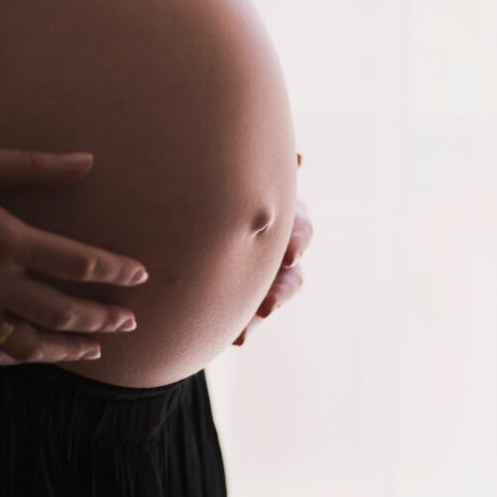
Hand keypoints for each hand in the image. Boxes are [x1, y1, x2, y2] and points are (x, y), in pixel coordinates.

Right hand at [0, 143, 147, 366]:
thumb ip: (37, 166)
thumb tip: (88, 160)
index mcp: (4, 238)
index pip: (78, 264)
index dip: (116, 272)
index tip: (140, 275)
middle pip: (63, 311)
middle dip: (104, 318)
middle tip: (131, 321)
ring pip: (30, 343)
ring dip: (68, 347)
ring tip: (96, 348)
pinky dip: (17, 358)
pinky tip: (35, 355)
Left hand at [233, 152, 310, 345]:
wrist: (197, 199)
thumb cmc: (222, 178)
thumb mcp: (237, 169)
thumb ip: (259, 169)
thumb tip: (299, 159)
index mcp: (281, 212)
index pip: (299, 227)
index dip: (297, 240)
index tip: (290, 254)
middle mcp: (280, 246)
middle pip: (292, 272)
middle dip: (280, 291)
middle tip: (267, 305)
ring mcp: (266, 274)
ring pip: (272, 299)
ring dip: (261, 314)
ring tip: (243, 333)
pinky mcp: (249, 295)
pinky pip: (250, 316)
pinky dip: (245, 327)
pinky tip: (235, 338)